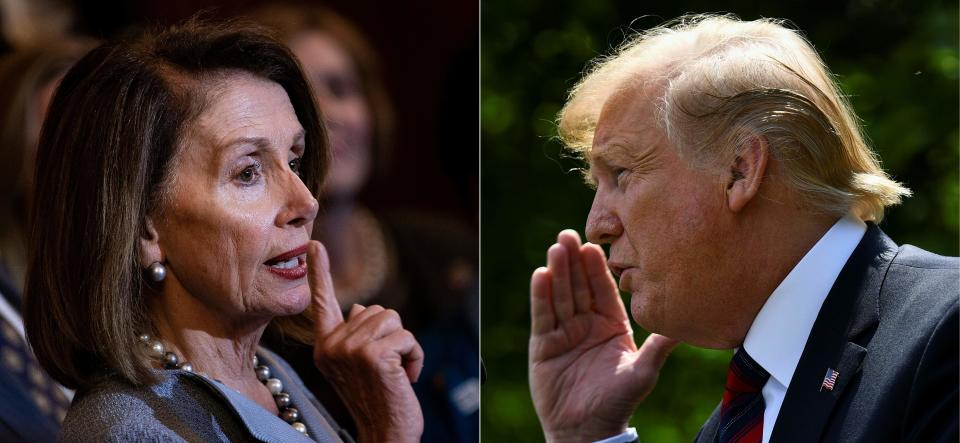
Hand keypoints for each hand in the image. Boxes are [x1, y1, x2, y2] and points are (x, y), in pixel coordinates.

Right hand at [308, 240, 423, 442]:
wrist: (384, 434)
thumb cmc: (376, 399)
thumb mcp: (358, 366)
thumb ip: (355, 336)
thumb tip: (358, 308)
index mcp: (325, 346)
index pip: (322, 303)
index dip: (320, 272)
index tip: (315, 244)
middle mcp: (332, 346)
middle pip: (376, 310)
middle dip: (391, 336)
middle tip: (385, 370)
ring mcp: (350, 350)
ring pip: (393, 320)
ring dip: (405, 347)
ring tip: (395, 374)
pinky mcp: (373, 355)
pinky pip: (408, 337)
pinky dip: (416, 357)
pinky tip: (406, 378)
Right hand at [529, 230, 678, 442]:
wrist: (587, 430)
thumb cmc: (618, 402)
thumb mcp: (643, 371)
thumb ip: (660, 346)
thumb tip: (688, 325)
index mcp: (612, 324)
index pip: (604, 289)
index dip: (598, 267)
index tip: (594, 244)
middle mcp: (586, 323)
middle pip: (578, 285)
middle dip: (574, 260)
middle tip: (569, 235)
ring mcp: (564, 331)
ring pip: (560, 295)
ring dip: (557, 271)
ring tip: (555, 247)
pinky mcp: (543, 344)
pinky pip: (543, 315)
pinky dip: (541, 295)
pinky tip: (540, 274)